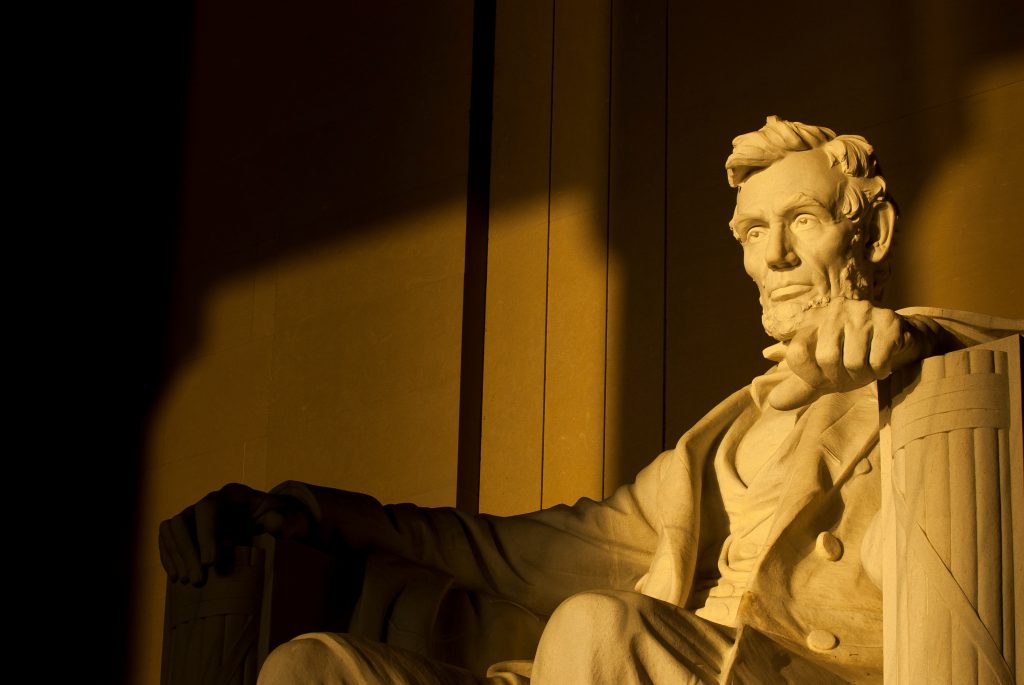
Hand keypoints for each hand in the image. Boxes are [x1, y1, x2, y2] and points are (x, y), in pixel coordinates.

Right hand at [158, 483, 312, 585]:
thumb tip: (276, 525)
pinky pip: (168, 538)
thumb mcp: (293, 519)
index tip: (212, 563)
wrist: (276, 522)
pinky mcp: (189, 530)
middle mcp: (210, 501)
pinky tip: (177, 577)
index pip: (209, 507)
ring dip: (176, 555)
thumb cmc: (285, 520)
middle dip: (188, 550)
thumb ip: (289, 521)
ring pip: (172, 528)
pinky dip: (169, 556)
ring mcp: (196, 514)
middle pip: (184, 519)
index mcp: (234, 495)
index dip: (206, 534)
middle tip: (198, 579)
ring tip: (187, 580)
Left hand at [767, 299, 933, 410]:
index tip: (825, 378)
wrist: (899, 343)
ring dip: (863, 374)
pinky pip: (877, 360)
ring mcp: (862, 312)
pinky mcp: (888, 321)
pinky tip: (883, 363)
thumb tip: (774, 403)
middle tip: (852, 373)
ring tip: (867, 365)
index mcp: (813, 321)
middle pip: (826, 358)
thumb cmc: (855, 358)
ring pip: (853, 361)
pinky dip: (881, 370)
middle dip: (841, 377)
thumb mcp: (825, 374)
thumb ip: (800, 387)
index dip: (811, 376)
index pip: (796, 354)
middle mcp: (835, 311)